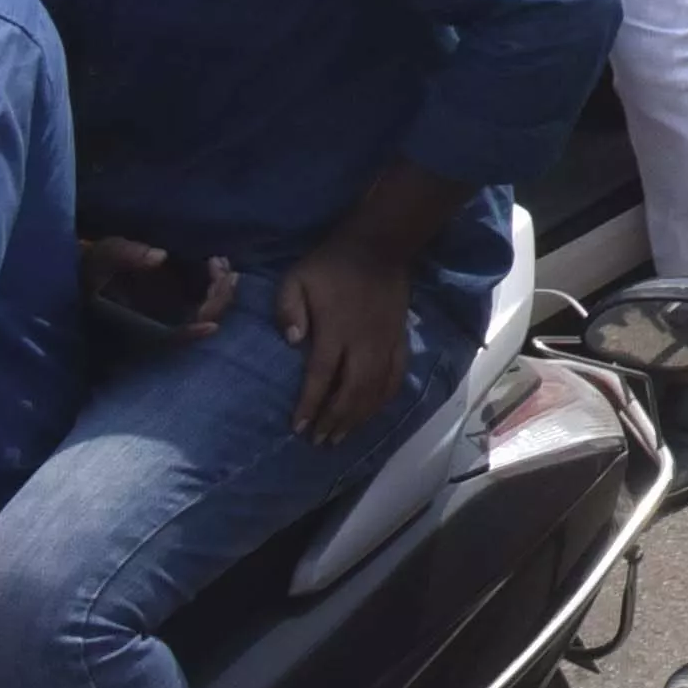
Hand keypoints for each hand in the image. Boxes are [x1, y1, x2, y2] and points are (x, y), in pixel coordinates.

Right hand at [83, 235, 236, 336]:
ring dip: (221, 289)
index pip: (168, 338)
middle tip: (216, 264)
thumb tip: (159, 257)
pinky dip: (218, 283)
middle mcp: (159, 324)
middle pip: (197, 324)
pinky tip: (217, 261)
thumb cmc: (96, 265)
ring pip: (208, 312)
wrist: (94, 268)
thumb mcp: (105, 255)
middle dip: (217, 299)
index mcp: (137, 324)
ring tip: (218, 260)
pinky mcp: (180, 299)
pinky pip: (208, 299)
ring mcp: (172, 313)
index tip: (211, 326)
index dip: (189, 336)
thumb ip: (128, 255)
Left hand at [274, 233, 418, 441]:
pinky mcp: (400, 339)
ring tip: (342, 435)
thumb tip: (291, 342)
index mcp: (335, 331)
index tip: (299, 429)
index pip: (321, 377)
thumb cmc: (330, 265)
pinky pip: (396, 375)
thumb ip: (288, 310)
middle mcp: (363, 343)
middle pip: (351, 391)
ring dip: (359, 416)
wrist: (378, 246)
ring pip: (375, 389)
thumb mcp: (295, 279)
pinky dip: (385, 398)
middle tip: (320, 441)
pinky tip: (374, 411)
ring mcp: (385, 342)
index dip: (310, 405)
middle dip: (335, 420)